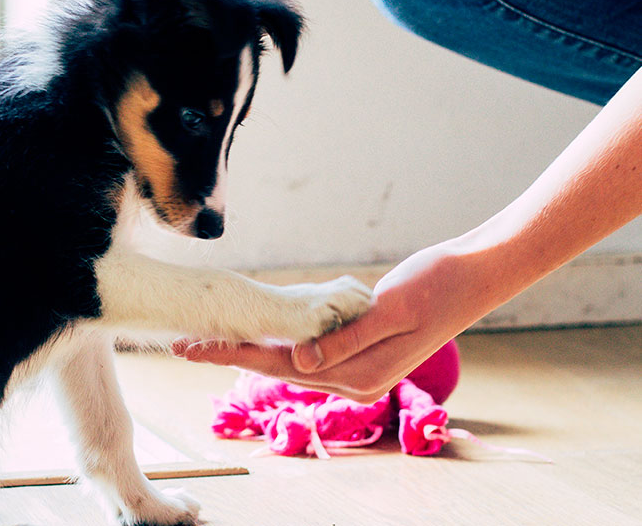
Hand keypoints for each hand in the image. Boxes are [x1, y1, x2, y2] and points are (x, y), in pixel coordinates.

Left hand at [174, 240, 486, 402]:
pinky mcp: (360, 351)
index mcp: (360, 375)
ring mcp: (358, 368)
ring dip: (249, 349)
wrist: (474, 276)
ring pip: (289, 361)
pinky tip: (256, 332)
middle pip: (277, 367)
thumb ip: (344, 340)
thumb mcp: (390, 311)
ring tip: (208, 338)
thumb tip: (298, 364)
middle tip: (182, 344)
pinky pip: (308, 350)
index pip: (280, 365)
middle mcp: (355, 380)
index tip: (191, 347)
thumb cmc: (437, 286)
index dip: (232, 355)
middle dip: (230, 355)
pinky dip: (278, 341)